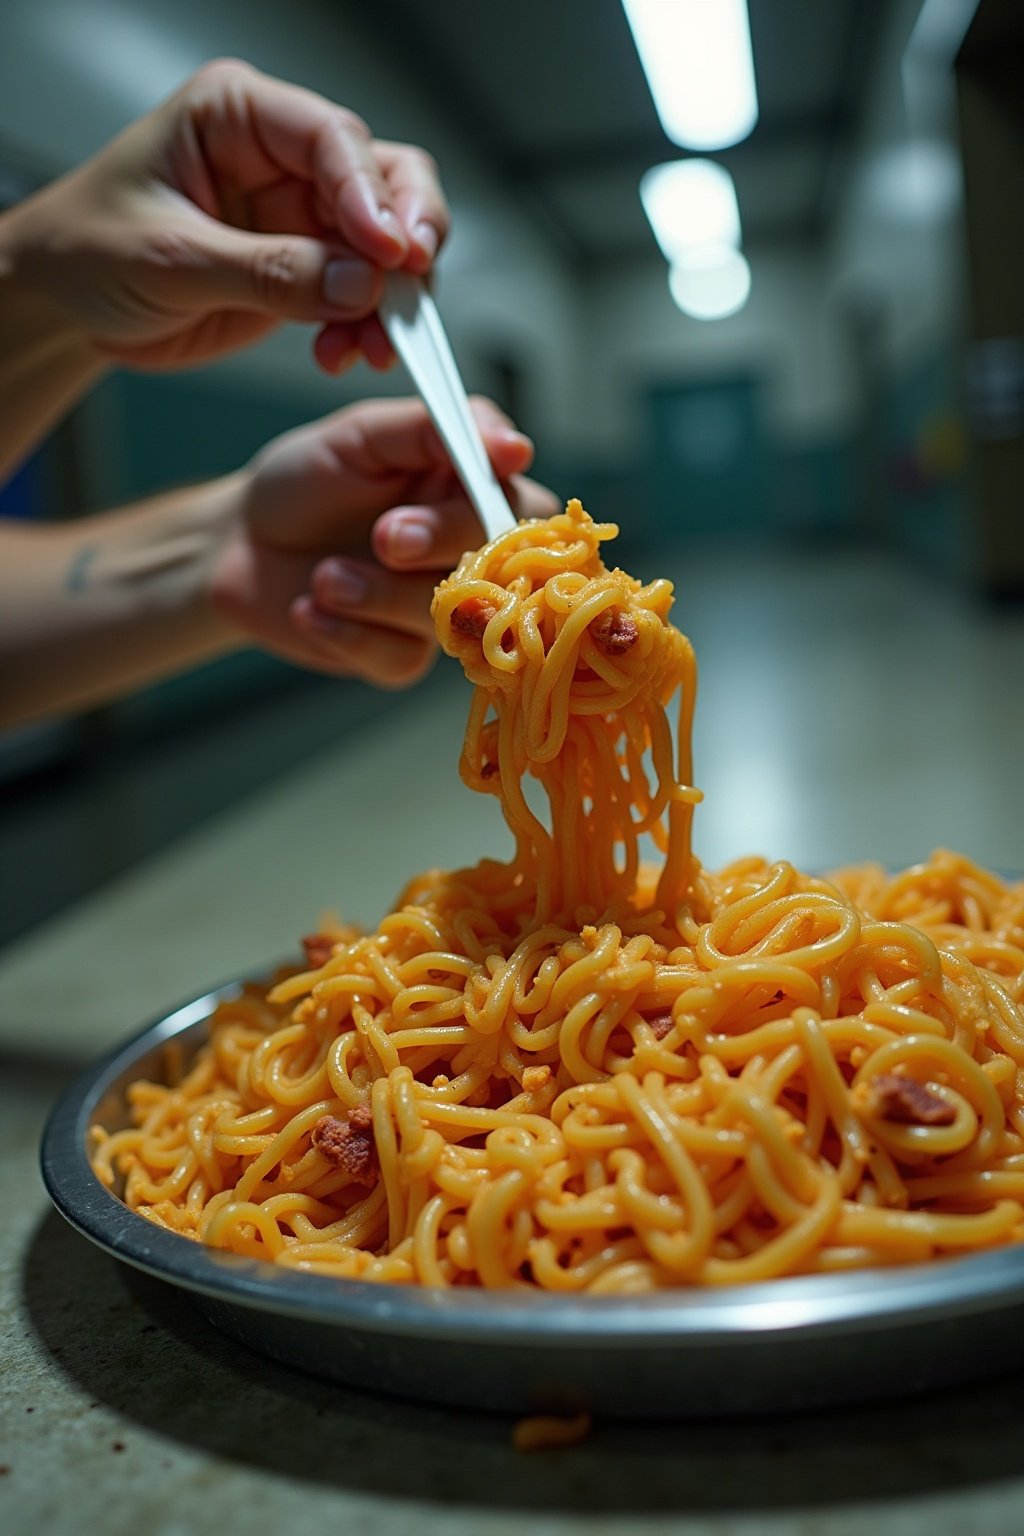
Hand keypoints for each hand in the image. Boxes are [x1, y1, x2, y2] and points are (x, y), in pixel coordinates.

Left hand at [9, 58, 448, 371]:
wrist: (68, 305)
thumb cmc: (91, 250)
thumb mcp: (171, 259)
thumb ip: (269, 271)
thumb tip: (359, 283)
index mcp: (239, 116)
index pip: (332, 137)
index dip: (372, 193)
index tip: (391, 251)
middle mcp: (282, 157)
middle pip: (384, 179)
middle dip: (408, 238)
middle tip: (409, 288)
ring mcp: (301, 215)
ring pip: (388, 242)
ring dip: (394, 297)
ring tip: (373, 343)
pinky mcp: (308, 269)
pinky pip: (365, 294)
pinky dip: (369, 326)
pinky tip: (345, 352)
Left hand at [210, 397, 559, 686]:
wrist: (239, 544)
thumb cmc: (306, 479)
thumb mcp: (360, 436)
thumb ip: (429, 431)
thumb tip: (514, 445)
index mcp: (470, 490)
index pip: (525, 506)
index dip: (493, 505)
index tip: (451, 486)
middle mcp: (468, 554)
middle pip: (501, 569)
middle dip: (438, 547)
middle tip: (382, 536)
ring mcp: (439, 611)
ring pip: (449, 619)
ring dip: (377, 594)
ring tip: (323, 576)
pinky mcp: (400, 656)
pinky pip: (401, 659)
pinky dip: (346, 633)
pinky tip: (309, 608)